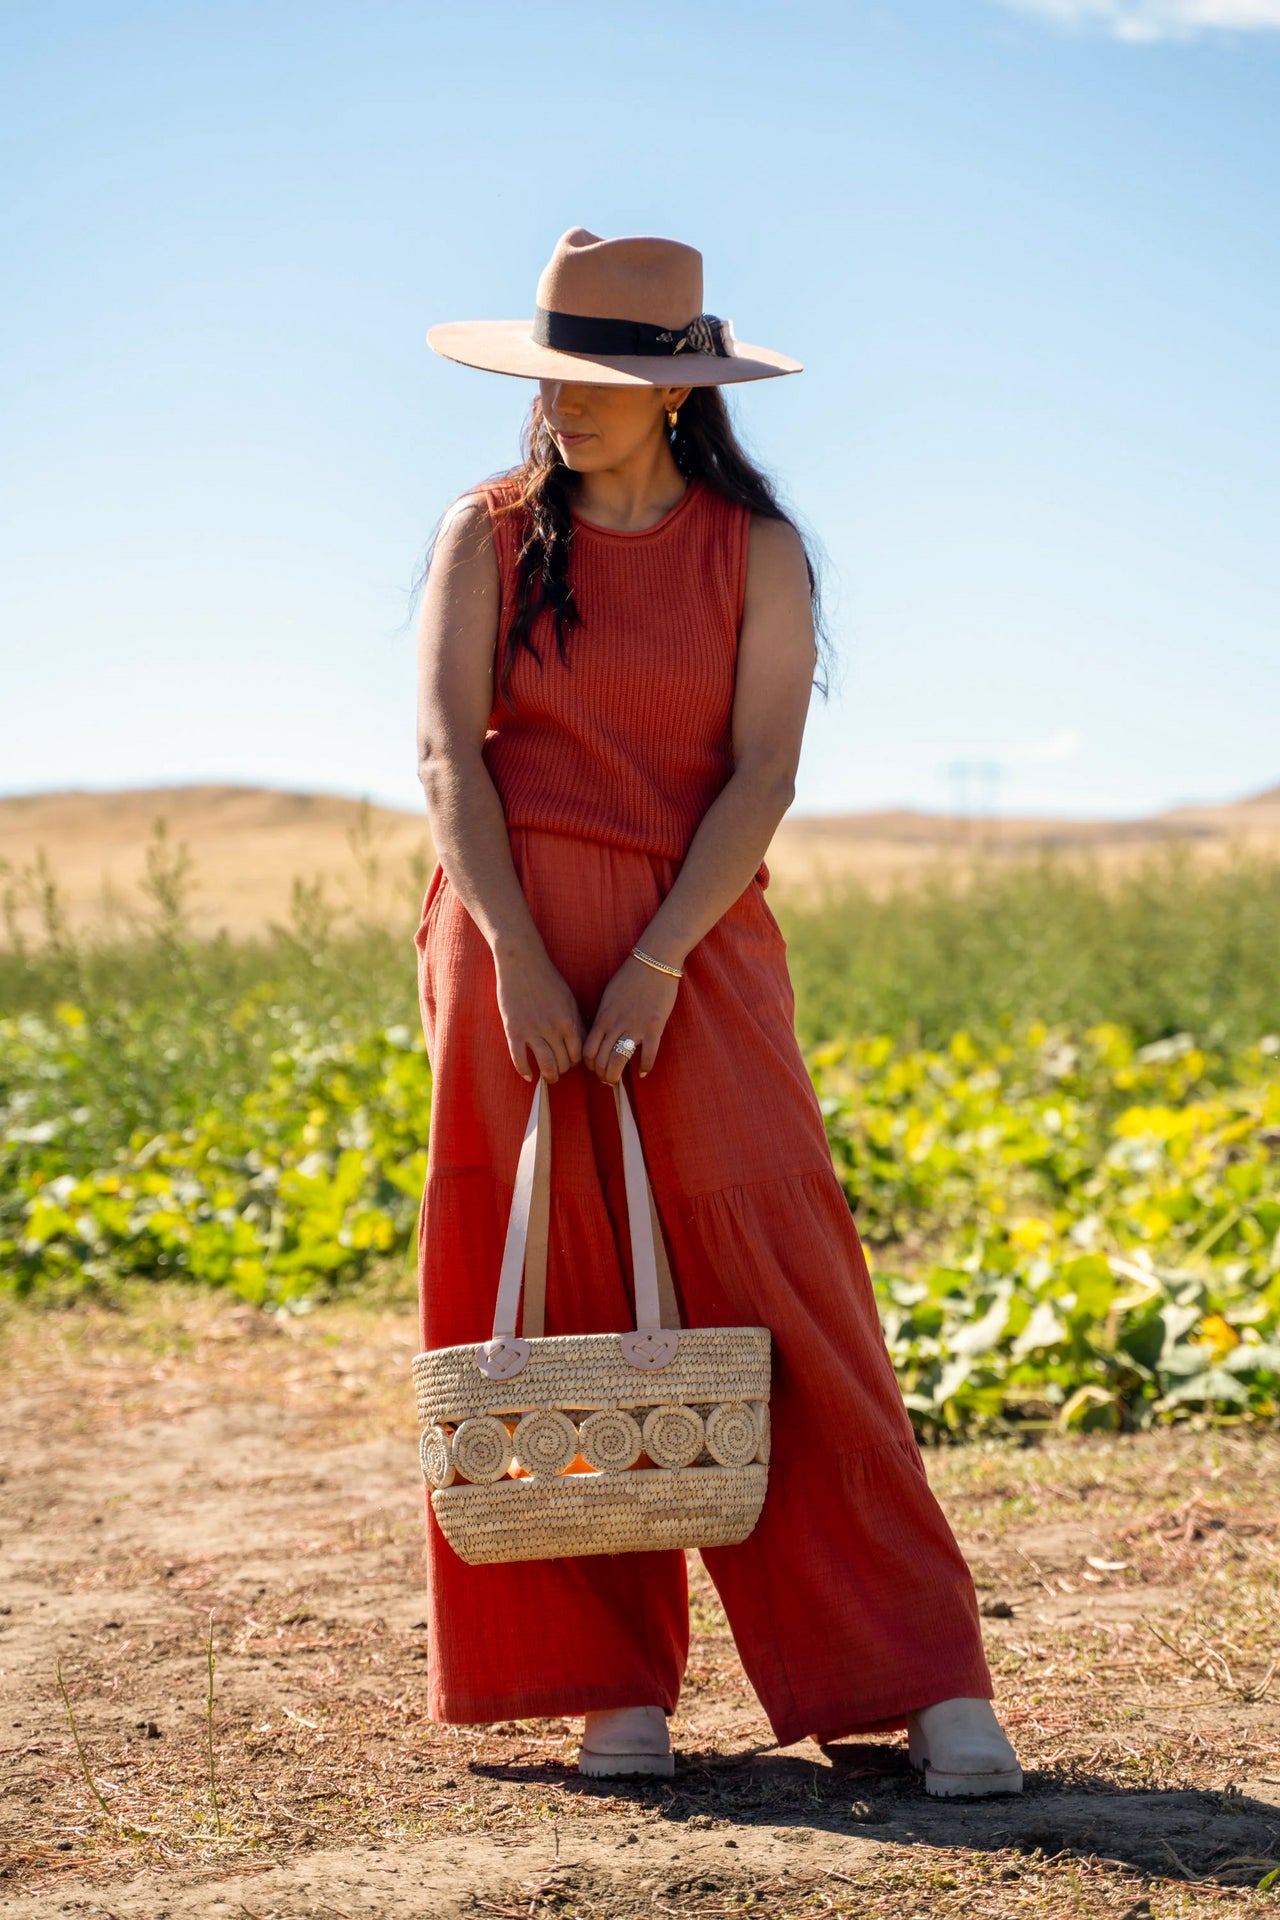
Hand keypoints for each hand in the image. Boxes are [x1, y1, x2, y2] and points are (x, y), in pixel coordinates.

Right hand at [494, 941, 584, 1081]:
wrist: (521, 962)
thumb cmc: (547, 979)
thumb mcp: (568, 999)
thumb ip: (576, 1021)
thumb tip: (582, 1043)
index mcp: (569, 1020)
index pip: (578, 1054)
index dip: (576, 1062)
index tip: (571, 1063)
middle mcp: (553, 1028)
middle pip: (563, 1062)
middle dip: (563, 1070)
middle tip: (559, 1071)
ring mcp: (533, 1030)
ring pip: (546, 1064)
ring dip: (549, 1076)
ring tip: (547, 1077)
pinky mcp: (514, 1030)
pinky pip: (519, 1058)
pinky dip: (524, 1070)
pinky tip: (528, 1075)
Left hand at [583, 954, 680, 1083]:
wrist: (654, 962)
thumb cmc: (630, 976)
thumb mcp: (608, 996)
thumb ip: (603, 1016)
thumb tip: (599, 1034)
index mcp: (603, 1017)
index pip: (588, 1049)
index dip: (589, 1064)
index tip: (595, 1068)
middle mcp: (616, 1025)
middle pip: (601, 1059)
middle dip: (601, 1074)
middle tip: (606, 1079)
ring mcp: (635, 1027)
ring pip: (618, 1061)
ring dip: (615, 1075)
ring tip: (618, 1080)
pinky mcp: (654, 1027)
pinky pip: (648, 1055)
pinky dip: (645, 1067)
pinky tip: (643, 1072)